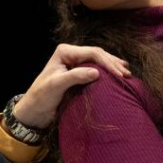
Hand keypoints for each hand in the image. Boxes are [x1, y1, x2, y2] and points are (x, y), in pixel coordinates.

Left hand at [10, 44, 130, 128]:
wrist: (34, 111)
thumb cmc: (41, 97)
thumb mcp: (56, 85)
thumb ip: (75, 76)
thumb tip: (97, 72)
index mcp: (65, 52)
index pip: (92, 53)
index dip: (107, 63)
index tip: (120, 75)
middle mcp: (71, 54)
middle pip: (98, 54)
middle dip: (113, 63)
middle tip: (127, 74)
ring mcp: (76, 63)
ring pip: (99, 60)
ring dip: (113, 66)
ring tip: (127, 72)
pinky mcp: (79, 73)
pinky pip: (97, 69)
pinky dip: (108, 72)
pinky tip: (117, 74)